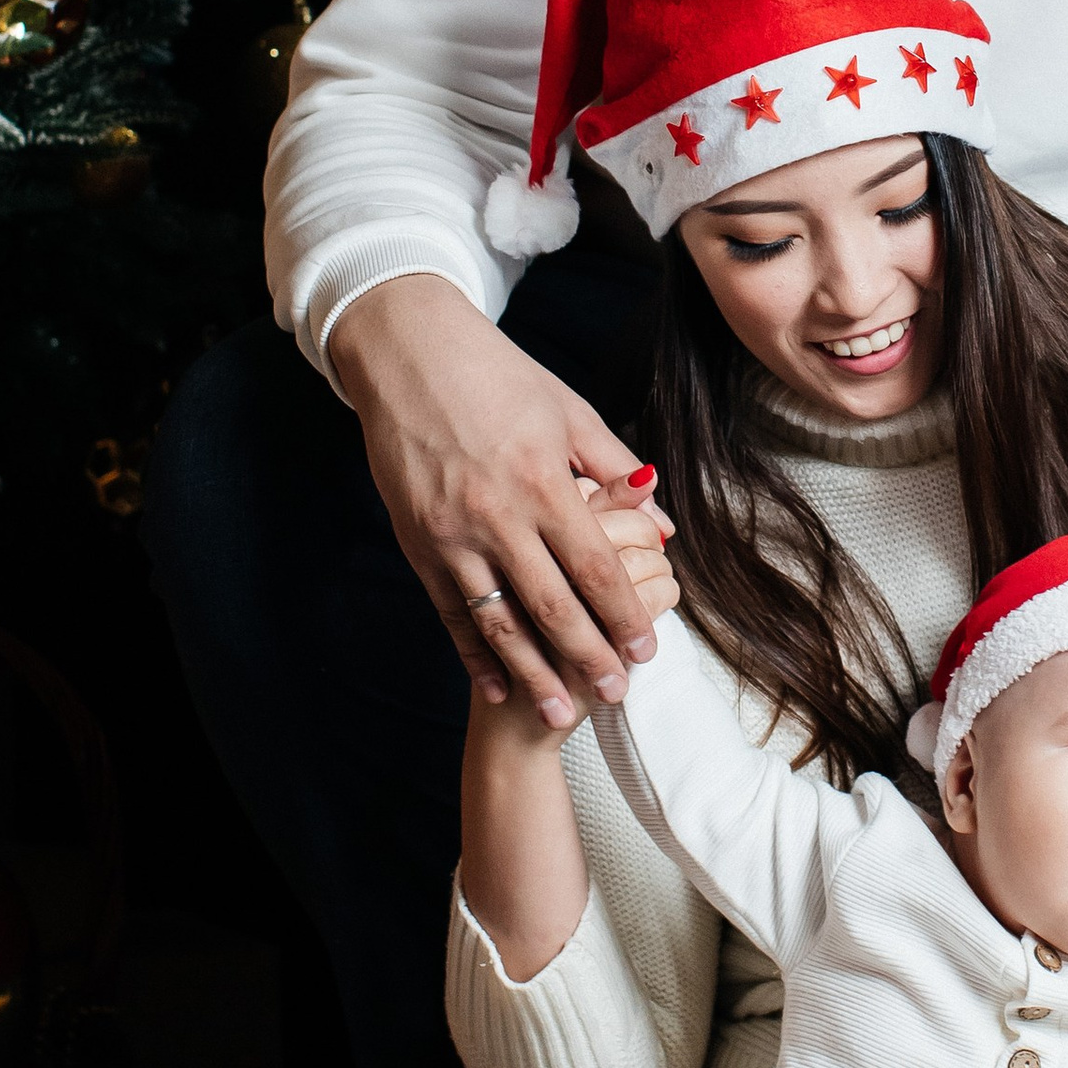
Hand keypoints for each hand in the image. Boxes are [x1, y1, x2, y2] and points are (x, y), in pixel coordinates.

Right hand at [328, 272, 662, 728]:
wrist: (407, 353)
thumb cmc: (497, 374)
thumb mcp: (567, 411)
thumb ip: (615, 469)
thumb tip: (660, 522)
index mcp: (542, 480)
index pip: (596, 567)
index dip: (624, 614)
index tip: (647, 649)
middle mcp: (496, 515)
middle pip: (553, 606)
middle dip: (589, 657)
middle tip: (618, 694)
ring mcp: (451, 534)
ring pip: (501, 622)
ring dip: (534, 672)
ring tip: (560, 713)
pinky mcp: (417, 543)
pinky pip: (451, 612)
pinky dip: (474, 654)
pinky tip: (498, 684)